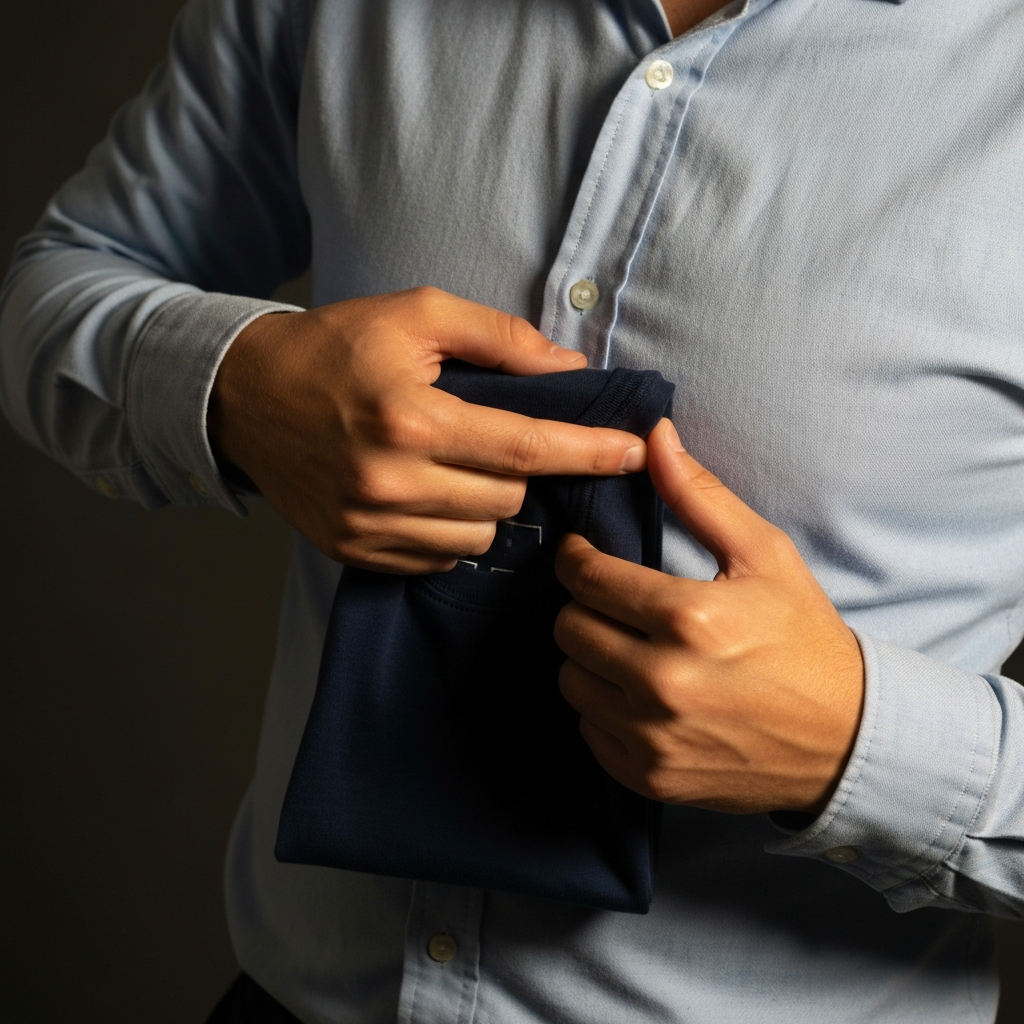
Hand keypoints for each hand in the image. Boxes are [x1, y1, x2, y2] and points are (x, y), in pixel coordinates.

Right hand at [208, 287, 645, 572]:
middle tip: (490, 438)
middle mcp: (390, 482)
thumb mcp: (417, 315)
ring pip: (478, 536)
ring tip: (455, 466)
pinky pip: (438, 559)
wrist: (245, 397)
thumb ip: (500, 338)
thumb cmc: (335, 346)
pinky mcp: (354, 551)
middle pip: (508, 499)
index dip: (587, 451)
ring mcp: (369, 525)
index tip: (633, 452)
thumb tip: (570, 367)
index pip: (525, 448)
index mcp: (411, 418)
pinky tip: (428, 495)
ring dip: (487, 504)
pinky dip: (450, 530)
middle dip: (519, 471)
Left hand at [553, 418, 863, 814]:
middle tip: (614, 603)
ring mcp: (653, 737)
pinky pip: (588, 730)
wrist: (844, 739)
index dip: (576, 560)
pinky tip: (640, 695)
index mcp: (689, 617)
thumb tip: (655, 435)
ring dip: (590, 658)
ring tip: (628, 647)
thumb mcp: (764, 554)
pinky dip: (603, 709)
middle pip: (568, 628)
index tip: (585, 556)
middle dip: (584, 607)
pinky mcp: (649, 777)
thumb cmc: (803, 637)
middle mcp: (663, 681)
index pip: (585, 578)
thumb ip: (700, 494)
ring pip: (571, 679)